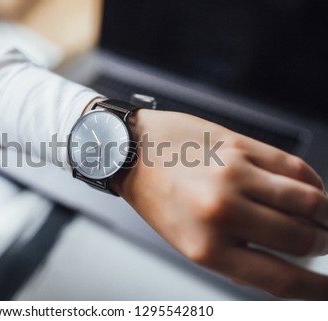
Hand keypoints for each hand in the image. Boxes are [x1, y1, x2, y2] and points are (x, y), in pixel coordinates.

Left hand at [113, 109, 327, 299]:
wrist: (133, 151)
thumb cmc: (156, 197)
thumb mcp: (186, 242)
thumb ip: (235, 259)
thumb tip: (285, 268)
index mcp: (206, 248)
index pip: (281, 279)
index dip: (317, 289)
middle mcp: (222, 213)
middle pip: (302, 239)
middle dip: (321, 245)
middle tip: (321, 242)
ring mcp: (233, 175)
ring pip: (310, 202)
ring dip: (326, 215)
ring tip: (322, 218)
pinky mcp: (240, 145)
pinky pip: (295, 167)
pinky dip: (313, 183)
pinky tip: (309, 189)